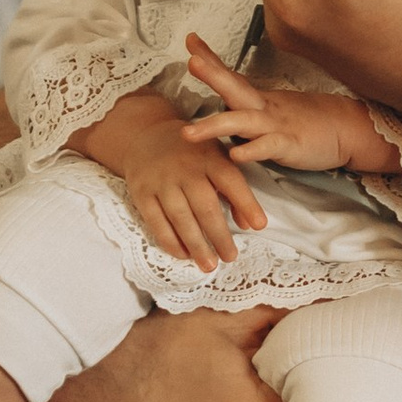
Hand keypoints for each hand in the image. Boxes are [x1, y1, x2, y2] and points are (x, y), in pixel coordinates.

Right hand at [82, 89, 269, 272]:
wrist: (146, 136)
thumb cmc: (192, 154)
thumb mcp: (217, 159)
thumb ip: (235, 190)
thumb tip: (249, 224)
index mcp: (210, 158)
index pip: (231, 181)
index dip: (246, 203)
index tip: (260, 226)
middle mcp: (185, 168)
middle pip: (204, 206)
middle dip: (219, 235)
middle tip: (230, 257)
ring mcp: (162, 181)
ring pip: (180, 217)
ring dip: (196, 244)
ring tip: (209, 265)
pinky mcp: (142, 192)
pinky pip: (156, 221)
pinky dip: (170, 241)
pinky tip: (183, 254)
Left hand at [183, 36, 379, 175]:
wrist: (348, 128)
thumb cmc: (308, 120)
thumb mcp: (274, 105)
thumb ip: (249, 100)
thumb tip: (226, 93)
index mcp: (259, 98)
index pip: (231, 75)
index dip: (210, 59)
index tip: (190, 40)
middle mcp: (264, 107)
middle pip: (235, 88)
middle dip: (212, 75)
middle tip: (192, 62)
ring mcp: (276, 125)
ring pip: (242, 121)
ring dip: (215, 125)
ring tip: (189, 132)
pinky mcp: (289, 145)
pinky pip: (268, 148)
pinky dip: (252, 151)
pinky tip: (236, 155)